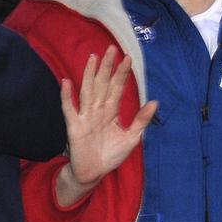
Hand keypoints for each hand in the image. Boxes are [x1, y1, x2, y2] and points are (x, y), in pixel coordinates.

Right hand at [56, 46, 156, 205]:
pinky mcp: (74, 126)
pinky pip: (69, 109)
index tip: (127, 57)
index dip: (122, 73)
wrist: (94, 172)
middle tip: (112, 48)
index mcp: (111, 111)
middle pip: (103, 84)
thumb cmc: (111, 154)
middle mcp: (98, 109)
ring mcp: (85, 116)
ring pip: (88, 90)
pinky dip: (67, 96)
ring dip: (90, 74)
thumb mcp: (131, 138)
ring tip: (93, 58)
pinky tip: (66, 82)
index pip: (117, 88)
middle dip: (107, 67)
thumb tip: (155, 102)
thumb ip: (141, 120)